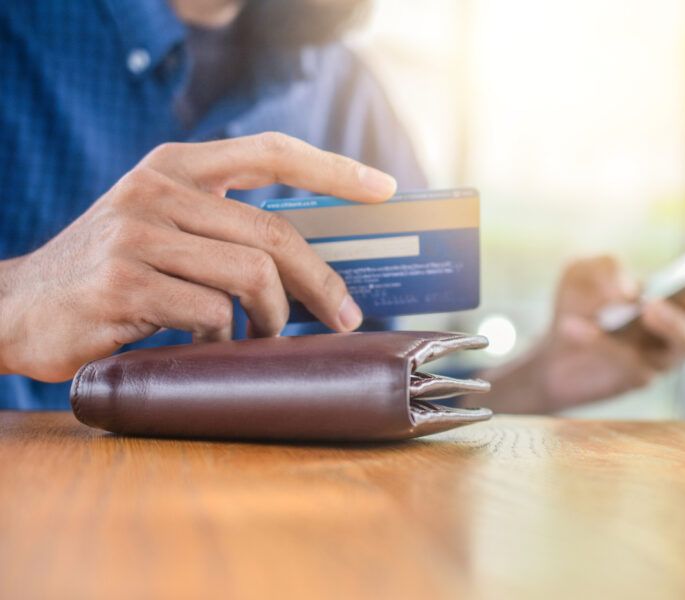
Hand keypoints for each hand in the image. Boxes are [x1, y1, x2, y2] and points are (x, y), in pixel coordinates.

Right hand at [0, 133, 396, 381]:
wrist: (18, 307)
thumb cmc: (112, 272)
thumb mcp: (163, 227)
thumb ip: (222, 226)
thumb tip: (310, 261)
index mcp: (175, 166)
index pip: (271, 151)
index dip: (333, 169)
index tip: (383, 187)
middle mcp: (157, 190)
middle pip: (274, 234)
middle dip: (322, 283)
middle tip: (346, 317)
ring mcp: (137, 235)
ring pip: (250, 276)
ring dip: (270, 319)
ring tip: (262, 337)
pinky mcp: (123, 284)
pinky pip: (209, 315)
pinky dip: (223, 339)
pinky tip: (206, 344)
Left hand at [474, 252, 684, 413]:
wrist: (550, 356)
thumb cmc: (577, 305)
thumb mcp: (581, 273)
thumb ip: (603, 268)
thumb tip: (629, 291)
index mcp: (676, 297)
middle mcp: (679, 328)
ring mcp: (663, 356)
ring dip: (675, 321)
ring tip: (648, 306)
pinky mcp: (637, 378)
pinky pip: (629, 358)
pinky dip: (598, 339)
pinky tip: (572, 325)